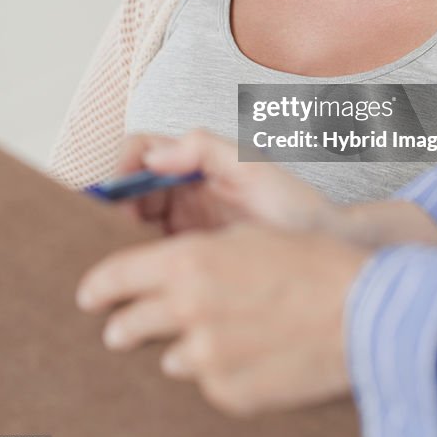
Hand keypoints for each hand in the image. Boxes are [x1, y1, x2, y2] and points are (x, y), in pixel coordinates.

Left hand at [76, 223, 369, 414]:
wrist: (364, 311)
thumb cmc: (314, 263)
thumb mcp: (250, 235)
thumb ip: (197, 255)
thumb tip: (166, 272)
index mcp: (190, 261)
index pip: (117, 277)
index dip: (98, 286)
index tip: (89, 296)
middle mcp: (189, 310)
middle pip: (128, 324)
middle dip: (124, 324)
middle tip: (122, 328)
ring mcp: (207, 357)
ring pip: (169, 356)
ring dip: (182, 346)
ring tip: (216, 335)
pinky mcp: (228, 393)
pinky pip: (208, 381)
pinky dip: (220, 369)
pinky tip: (251, 353)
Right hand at [114, 130, 436, 249]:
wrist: (331, 255)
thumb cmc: (299, 210)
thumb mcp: (255, 169)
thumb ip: (207, 148)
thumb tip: (154, 155)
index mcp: (196, 166)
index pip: (139, 154)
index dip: (118, 171)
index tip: (114, 201)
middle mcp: (185, 193)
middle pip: (126, 194)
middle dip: (108, 211)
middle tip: (106, 242)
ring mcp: (185, 228)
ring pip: (130, 229)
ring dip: (115, 242)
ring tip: (113, 268)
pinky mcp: (190, 263)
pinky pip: (149, 261)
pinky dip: (134, 269)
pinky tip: (133, 287)